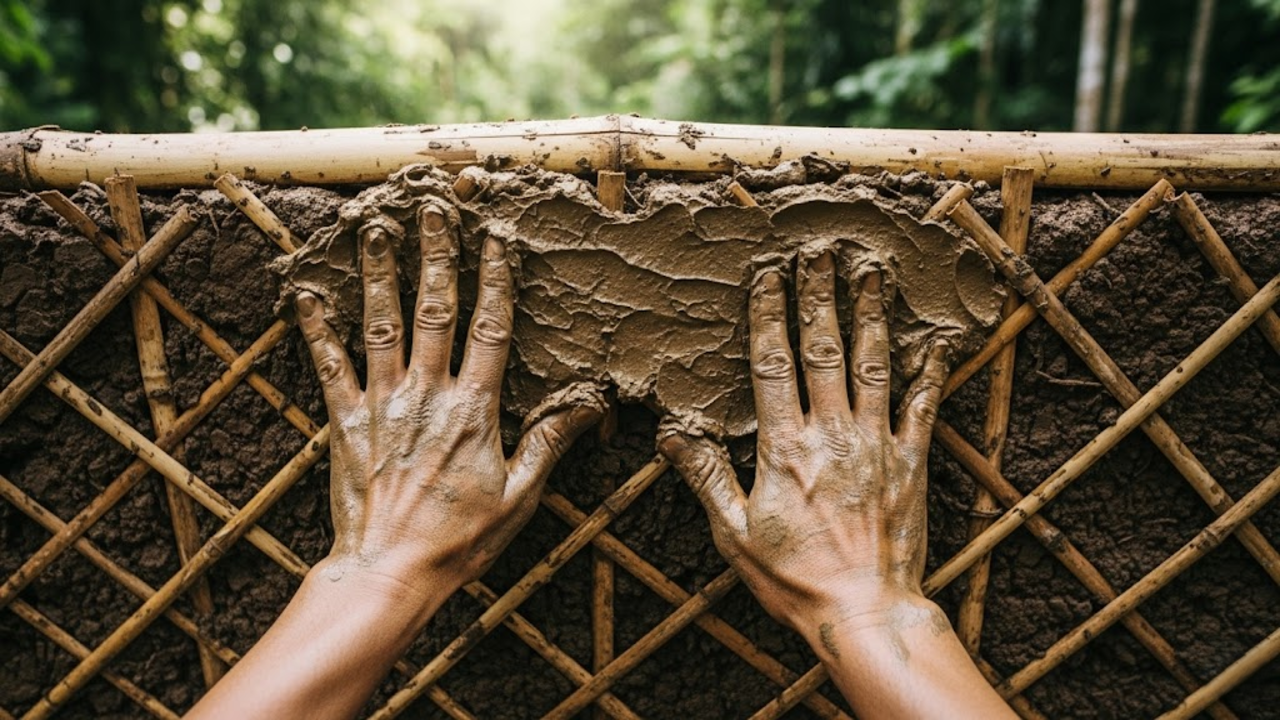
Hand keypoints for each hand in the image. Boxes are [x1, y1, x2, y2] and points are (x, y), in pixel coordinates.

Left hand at [296, 206, 601, 600]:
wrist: (389, 571)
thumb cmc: (460, 540)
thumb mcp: (519, 496)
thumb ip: (549, 443)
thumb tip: (588, 404)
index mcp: (474, 409)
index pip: (491, 328)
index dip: (494, 279)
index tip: (495, 238)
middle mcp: (428, 394)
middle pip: (435, 309)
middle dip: (435, 254)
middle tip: (433, 207)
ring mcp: (383, 404)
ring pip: (383, 324)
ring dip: (379, 272)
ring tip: (375, 227)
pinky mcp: (346, 421)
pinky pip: (330, 365)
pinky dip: (317, 328)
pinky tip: (306, 293)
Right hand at [659, 252, 948, 628]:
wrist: (863, 609)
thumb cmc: (793, 577)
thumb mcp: (732, 533)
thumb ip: (705, 476)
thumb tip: (671, 433)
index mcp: (784, 446)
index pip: (773, 364)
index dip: (769, 314)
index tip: (769, 276)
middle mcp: (831, 434)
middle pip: (824, 349)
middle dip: (820, 296)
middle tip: (822, 252)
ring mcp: (876, 444)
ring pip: (873, 365)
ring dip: (871, 315)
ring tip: (871, 273)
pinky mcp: (911, 462)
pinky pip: (923, 407)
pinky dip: (930, 372)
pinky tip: (935, 341)